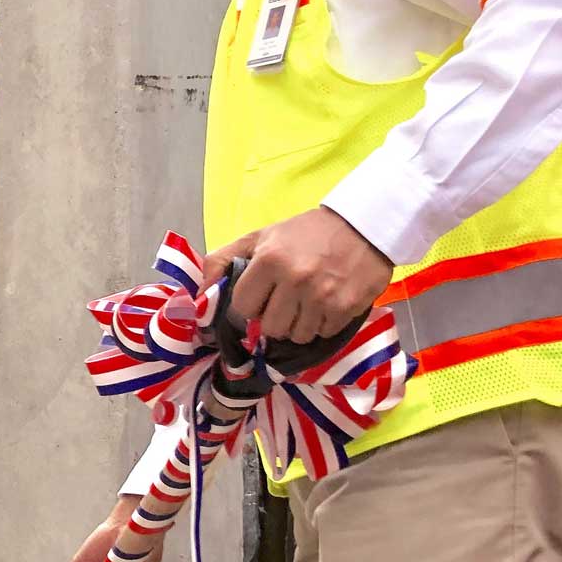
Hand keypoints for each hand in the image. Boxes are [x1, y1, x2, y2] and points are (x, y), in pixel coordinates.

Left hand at [201, 208, 394, 342]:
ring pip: (297, 336)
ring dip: (298, 325)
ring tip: (306, 303)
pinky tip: (326, 303)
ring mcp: (322, 296)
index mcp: (269, 261)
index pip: (243, 307)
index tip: (259, 298)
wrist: (363, 226)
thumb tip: (199, 295)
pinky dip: (322, 324)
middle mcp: (295, 280)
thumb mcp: (260, 237)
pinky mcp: (347, 308)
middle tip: (285, 302)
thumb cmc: (305, 233)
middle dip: (274, 319)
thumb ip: (222, 260)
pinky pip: (323, 334)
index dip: (249, 306)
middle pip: (270, 328)